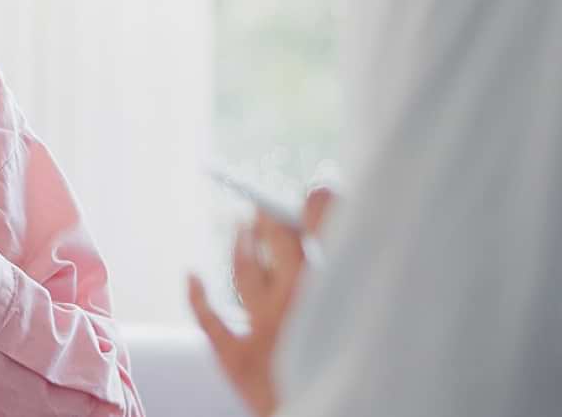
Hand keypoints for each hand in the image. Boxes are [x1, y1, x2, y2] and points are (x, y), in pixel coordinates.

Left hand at [188, 186, 336, 416]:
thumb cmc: (352, 374)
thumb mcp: (369, 319)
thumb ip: (355, 276)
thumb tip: (346, 234)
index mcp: (333, 289)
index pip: (323, 224)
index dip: (320, 200)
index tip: (319, 187)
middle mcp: (293, 302)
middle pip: (277, 241)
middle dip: (273, 216)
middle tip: (270, 204)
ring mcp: (262, 329)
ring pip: (244, 271)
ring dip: (242, 244)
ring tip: (243, 227)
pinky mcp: (237, 359)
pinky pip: (210, 320)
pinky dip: (197, 295)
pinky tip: (192, 276)